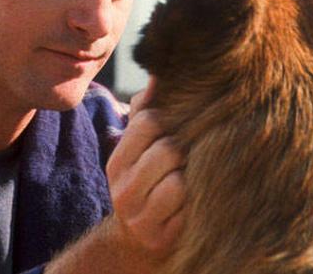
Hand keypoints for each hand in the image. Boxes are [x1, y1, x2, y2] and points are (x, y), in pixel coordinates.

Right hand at [43, 80, 186, 273]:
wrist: (142, 237)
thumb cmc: (148, 179)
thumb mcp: (140, 147)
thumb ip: (146, 110)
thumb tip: (158, 74)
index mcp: (117, 161)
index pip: (147, 122)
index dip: (169, 122)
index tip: (174, 130)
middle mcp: (122, 190)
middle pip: (167, 150)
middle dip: (183, 151)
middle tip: (186, 157)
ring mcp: (139, 217)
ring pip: (178, 181)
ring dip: (190, 177)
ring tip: (188, 178)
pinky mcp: (159, 238)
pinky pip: (188, 207)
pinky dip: (195, 201)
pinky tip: (191, 201)